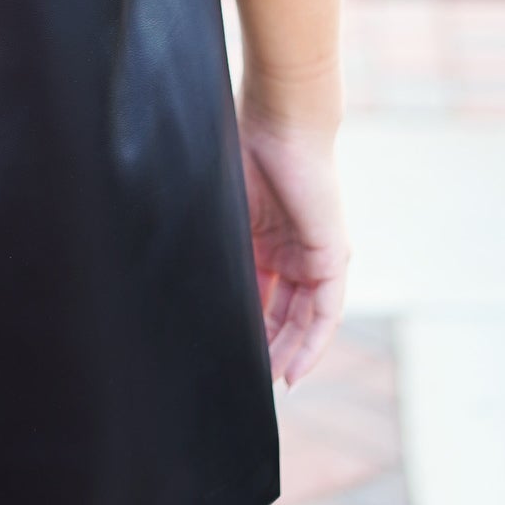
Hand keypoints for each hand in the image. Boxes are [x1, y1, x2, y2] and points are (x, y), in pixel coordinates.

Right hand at [237, 103, 348, 390]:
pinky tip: (294, 368)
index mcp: (263, 239)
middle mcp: (292, 252)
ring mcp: (314, 255)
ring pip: (304, 320)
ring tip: (268, 383)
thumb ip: (211, 244)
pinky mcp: (331, 256)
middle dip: (267, 349)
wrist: (280, 121)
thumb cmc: (242, 149)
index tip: (227, 357)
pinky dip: (312, 343)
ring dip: (290, 354)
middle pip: (282, 314)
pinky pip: (325, 312)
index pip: (257, 296)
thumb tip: (172, 276)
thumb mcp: (221, 209)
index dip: (246, 328)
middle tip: (247, 381)